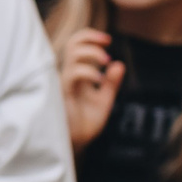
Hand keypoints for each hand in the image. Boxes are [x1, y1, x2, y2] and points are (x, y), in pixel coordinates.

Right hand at [61, 29, 124, 149]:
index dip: (90, 37)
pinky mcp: (62, 94)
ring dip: (93, 53)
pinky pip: (73, 74)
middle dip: (90, 38)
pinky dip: (89, 72)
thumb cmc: (84, 124)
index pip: (77, 45)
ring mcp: (64, 83)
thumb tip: (119, 64)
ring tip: (106, 62)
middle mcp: (69, 75)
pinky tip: (99, 80)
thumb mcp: (104, 101)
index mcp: (77, 74)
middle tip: (107, 43)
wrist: (75, 144)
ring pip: (73, 55)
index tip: (107, 40)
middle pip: (72, 43)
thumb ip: (111, 84)